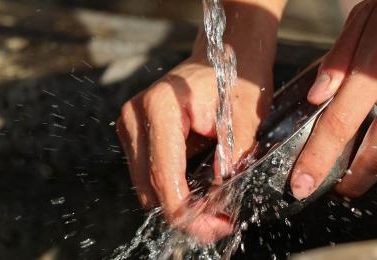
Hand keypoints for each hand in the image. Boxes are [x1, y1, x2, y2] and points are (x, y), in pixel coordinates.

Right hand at [116, 51, 272, 242]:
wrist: (223, 54)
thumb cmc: (236, 77)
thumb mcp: (245, 115)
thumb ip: (234, 154)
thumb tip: (221, 191)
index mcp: (161, 107)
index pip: (165, 176)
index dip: (188, 212)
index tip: (215, 227)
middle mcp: (136, 115)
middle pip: (150, 187)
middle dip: (184, 214)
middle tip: (219, 223)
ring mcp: (131, 124)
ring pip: (146, 186)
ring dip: (177, 204)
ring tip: (212, 211)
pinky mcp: (135, 132)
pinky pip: (148, 174)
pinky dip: (171, 189)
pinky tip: (198, 194)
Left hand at [291, 0, 376, 199]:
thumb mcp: (363, 19)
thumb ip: (337, 61)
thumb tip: (316, 98)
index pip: (339, 126)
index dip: (317, 160)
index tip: (302, 184)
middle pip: (376, 154)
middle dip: (352, 181)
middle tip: (336, 189)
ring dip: (376, 160)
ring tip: (357, 158)